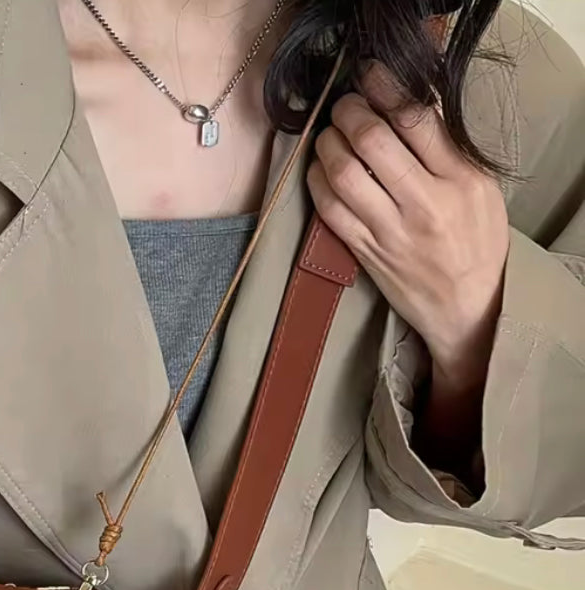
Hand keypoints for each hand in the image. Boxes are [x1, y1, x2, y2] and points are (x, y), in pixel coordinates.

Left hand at [307, 65, 509, 381]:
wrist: (465, 307)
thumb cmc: (476, 242)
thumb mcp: (480, 189)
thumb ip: (448, 150)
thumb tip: (408, 106)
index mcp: (459, 180)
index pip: (416, 120)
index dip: (384, 89)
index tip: (368, 75)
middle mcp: (423, 203)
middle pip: (372, 142)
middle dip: (348, 113)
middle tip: (343, 105)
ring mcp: (389, 230)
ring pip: (343, 174)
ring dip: (327, 145)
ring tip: (328, 134)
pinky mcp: (364, 252)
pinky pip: (330, 210)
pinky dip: (317, 182)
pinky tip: (318, 169)